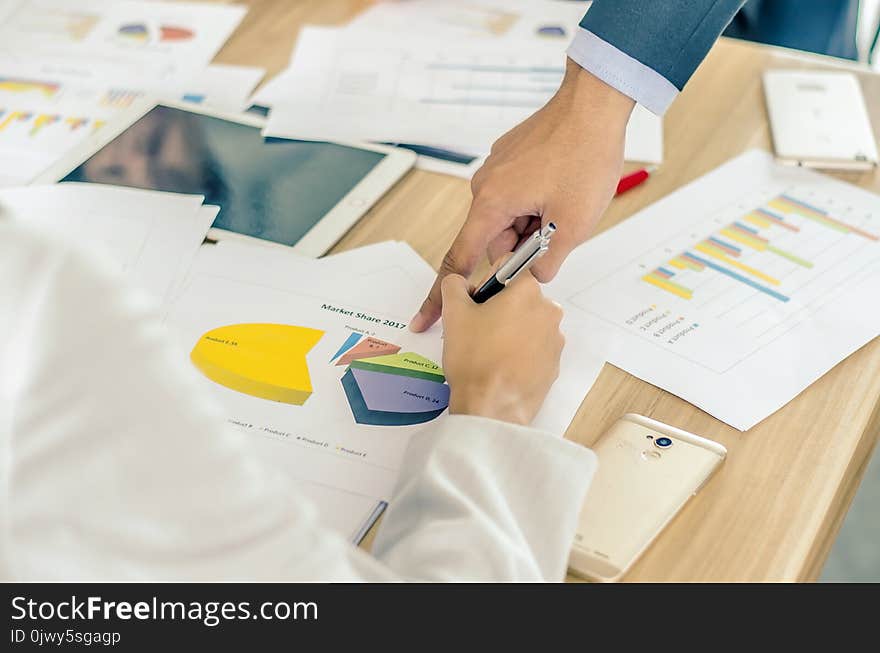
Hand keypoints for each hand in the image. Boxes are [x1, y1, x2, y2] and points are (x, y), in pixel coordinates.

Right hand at [410, 60, 634, 331]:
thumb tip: (534, 278)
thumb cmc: (584, 157)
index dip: (442, 294)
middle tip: (560, 236)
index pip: (459, 260)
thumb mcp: (572, 225)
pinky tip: (564, 188)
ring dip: (535, 223)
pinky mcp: (511, 158)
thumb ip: (546, 263)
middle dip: (524, 246)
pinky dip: (536, 203)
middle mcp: (485, 185)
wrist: (594, 104)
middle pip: (494, 238)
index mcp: (491, 204)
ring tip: (568, 205)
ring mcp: (497, 168)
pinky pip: (517, 194)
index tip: (426, 318)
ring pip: (509, 217)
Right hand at [440, 272, 563, 425]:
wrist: (490, 408)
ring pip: (527, 324)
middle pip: (519, 298)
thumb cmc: (474, 358)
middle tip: (477, 331)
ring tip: (487, 352)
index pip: (508, 269)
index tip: (476, 304)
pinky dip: (519, 352)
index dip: (487, 284)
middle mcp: (549, 311)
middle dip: (499, 308)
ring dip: (509, 331)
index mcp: (528, 291)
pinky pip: (534, 349)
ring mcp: (555, 340)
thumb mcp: (454, 313)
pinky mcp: (554, 365)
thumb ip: (454, 285)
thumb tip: (458, 281)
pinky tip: (500, 366)